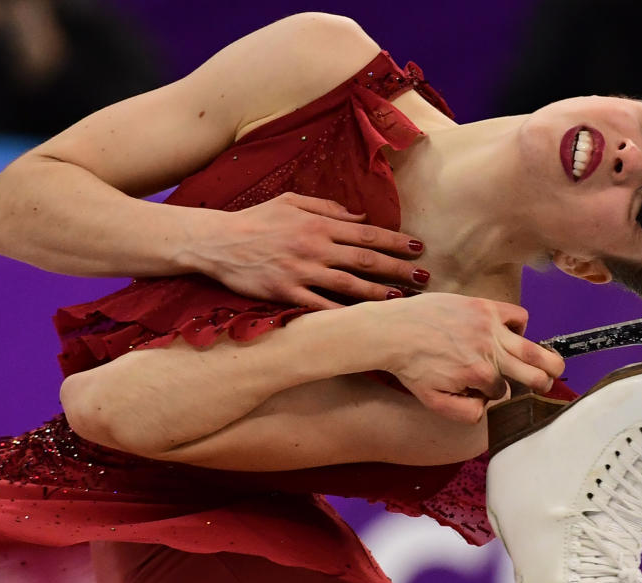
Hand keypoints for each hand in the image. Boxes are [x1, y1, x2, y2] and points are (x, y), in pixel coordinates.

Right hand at [213, 192, 426, 308]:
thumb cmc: (256, 219)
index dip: (395, 240)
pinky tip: (363, 321)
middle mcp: (315, 248)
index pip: (367, 233)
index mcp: (318, 224)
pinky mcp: (286, 293)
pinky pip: (320, 307)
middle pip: (366, 259)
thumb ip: (328, 208)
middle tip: (423, 277)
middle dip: (398, 268)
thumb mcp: (292, 201)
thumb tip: (361, 217)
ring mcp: (301, 272)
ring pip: (349, 285)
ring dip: (379, 293)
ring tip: (403, 300)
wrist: (218, 241)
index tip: (418, 247)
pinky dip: (342, 315)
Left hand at [371, 294, 564, 422]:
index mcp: (479, 375)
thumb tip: (489, 410)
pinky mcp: (484, 306)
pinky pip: (518, 315)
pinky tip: (513, 333)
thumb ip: (465, 414)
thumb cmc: (411, 366)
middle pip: (534, 373)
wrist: (393, 331)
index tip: (491, 392)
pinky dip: (521, 325)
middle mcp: (489, 351)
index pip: (505, 392)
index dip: (499, 395)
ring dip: (548, 360)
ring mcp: (489, 327)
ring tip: (555, 366)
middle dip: (544, 382)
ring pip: (533, 348)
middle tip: (547, 385)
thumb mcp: (434, 401)